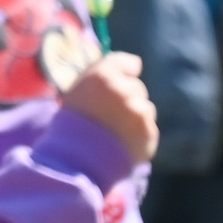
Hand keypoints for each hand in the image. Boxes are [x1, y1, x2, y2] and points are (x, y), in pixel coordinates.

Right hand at [60, 51, 158, 165]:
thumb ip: (103, 74)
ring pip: (145, 109)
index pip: (128, 63)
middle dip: (128, 98)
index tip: (119, 83)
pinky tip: (123, 143)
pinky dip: (139, 135)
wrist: (76, 159)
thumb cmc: (72, 121)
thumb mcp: (79, 89)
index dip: (125, 73)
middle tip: (111, 115)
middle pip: (137, 88)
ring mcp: (140, 112)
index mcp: (103, 75)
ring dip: (136, 117)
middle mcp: (125, 90)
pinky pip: (149, 129)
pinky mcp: (149, 133)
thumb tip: (135, 65)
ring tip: (116, 132)